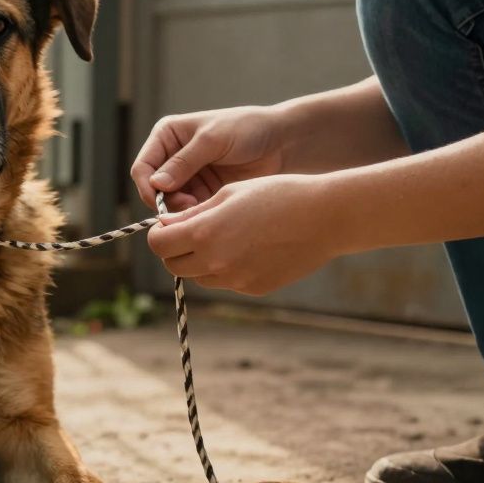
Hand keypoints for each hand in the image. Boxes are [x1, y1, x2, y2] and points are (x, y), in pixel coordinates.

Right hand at [130, 106, 287, 211]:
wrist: (281, 143)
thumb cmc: (247, 129)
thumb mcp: (213, 140)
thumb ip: (184, 162)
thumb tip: (156, 184)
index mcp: (167, 136)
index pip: (143, 167)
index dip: (147, 186)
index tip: (161, 202)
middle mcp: (172, 157)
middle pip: (153, 190)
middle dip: (167, 202)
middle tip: (189, 208)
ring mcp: (187, 177)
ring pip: (170, 204)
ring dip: (182, 211)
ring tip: (202, 209)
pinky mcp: (202, 193)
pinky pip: (189, 210)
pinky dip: (195, 214)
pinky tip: (211, 212)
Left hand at [146, 175, 346, 295]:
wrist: (324, 218)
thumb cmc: (277, 194)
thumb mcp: (230, 194)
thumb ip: (193, 213)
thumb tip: (165, 224)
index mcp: (205, 233)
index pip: (159, 244)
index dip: (159, 234)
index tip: (168, 226)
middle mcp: (216, 261)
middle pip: (173, 265)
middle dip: (174, 250)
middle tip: (190, 233)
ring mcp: (235, 279)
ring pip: (199, 276)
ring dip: (199, 261)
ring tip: (224, 238)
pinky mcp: (253, 289)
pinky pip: (226, 281)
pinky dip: (226, 268)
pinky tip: (248, 248)